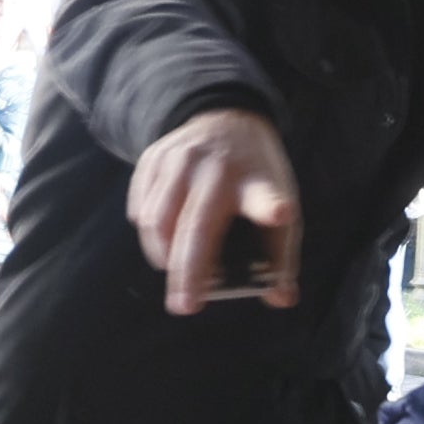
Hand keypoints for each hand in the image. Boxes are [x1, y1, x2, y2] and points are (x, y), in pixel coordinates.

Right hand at [134, 108, 301, 315]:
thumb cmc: (256, 175)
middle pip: (195, 227)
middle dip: (187, 272)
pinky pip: (142, 206)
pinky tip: (161, 244)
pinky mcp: (155, 157)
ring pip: (158, 220)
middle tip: (185, 306)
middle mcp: (217, 168)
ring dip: (163, 256)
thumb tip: (281, 298)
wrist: (228, 117)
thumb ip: (281, 253)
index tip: (280, 212)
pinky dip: (148, 233)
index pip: (266, 195)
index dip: (271, 206)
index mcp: (255, 182)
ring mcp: (181, 159)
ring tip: (174, 275)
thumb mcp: (280, 202)